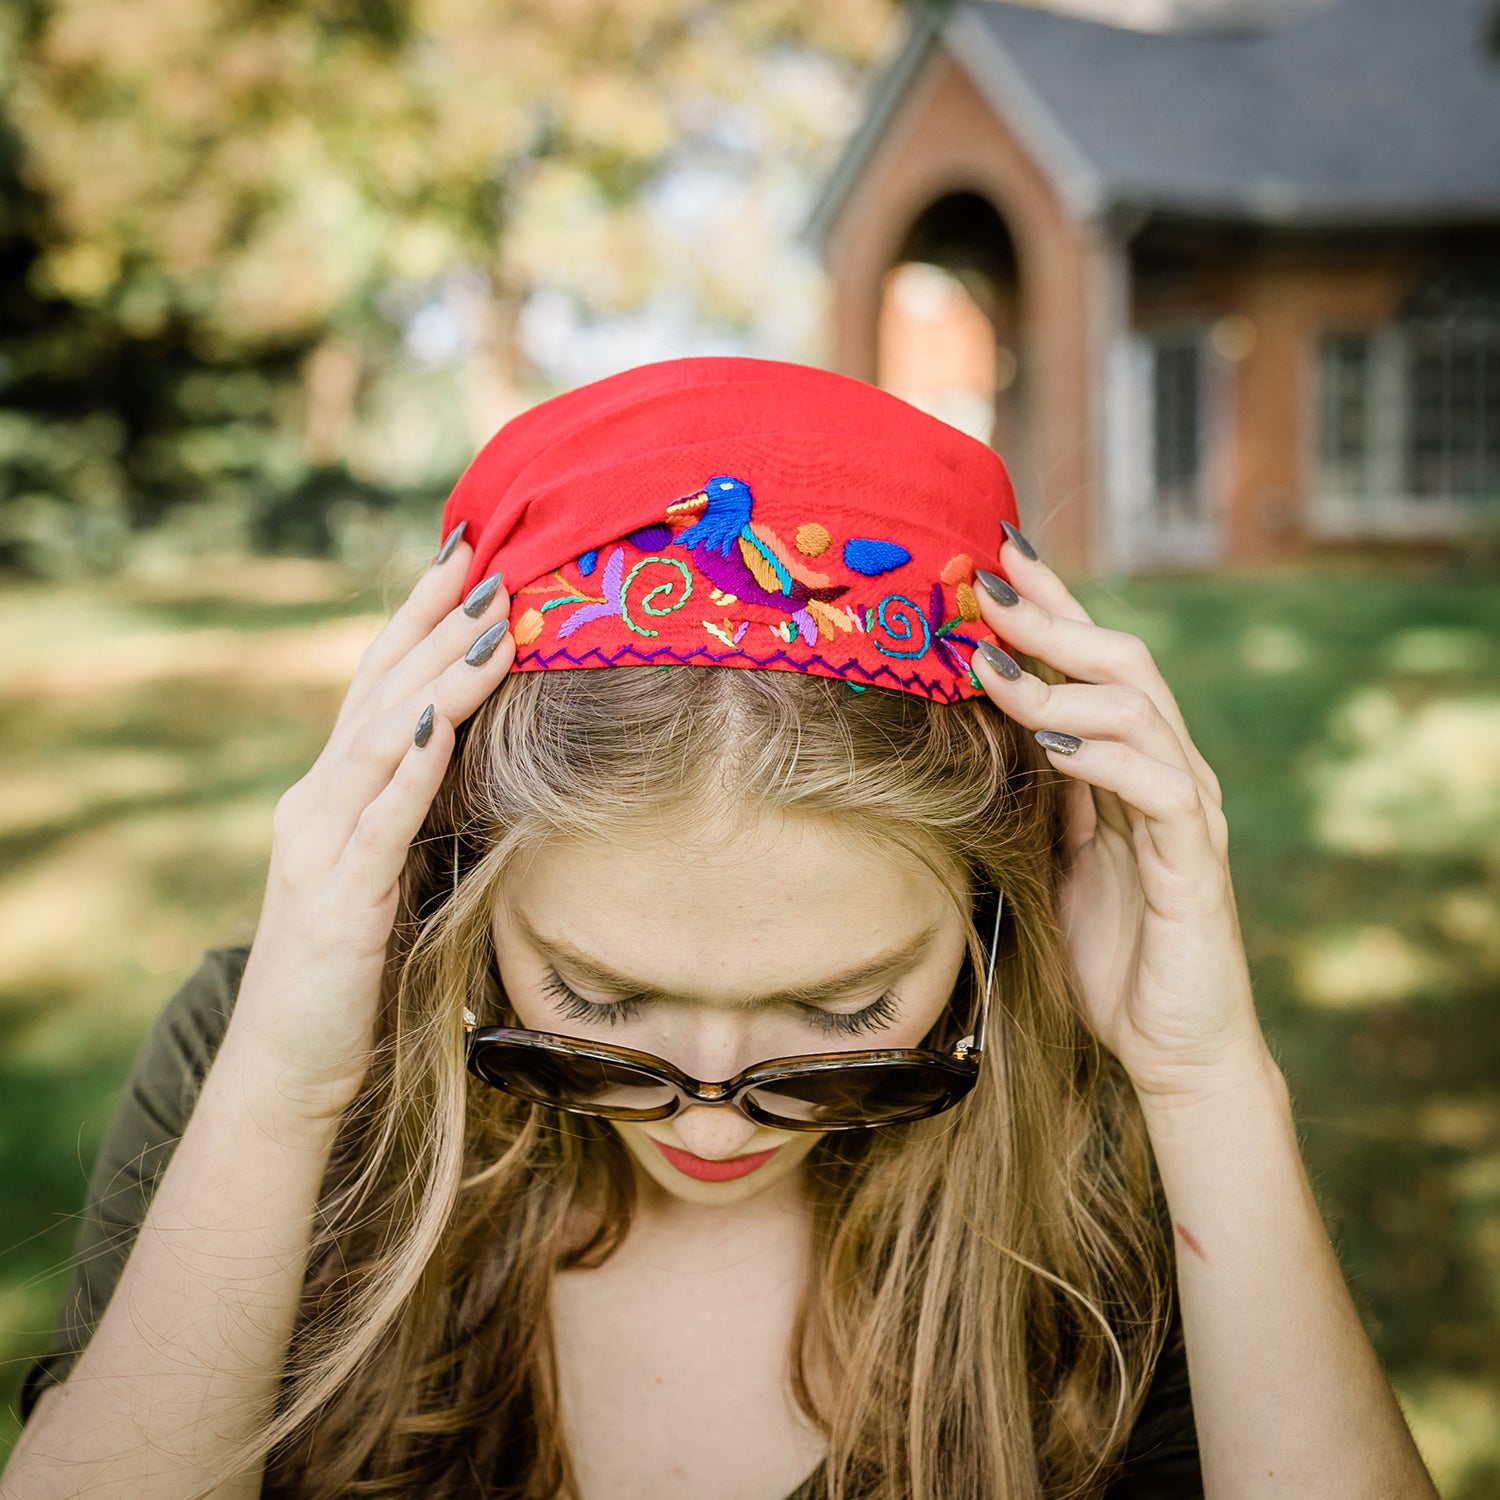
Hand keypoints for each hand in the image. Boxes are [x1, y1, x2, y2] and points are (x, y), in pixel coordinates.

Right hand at [224, 524, 512, 1116]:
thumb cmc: (347, 970)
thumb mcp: (384, 874)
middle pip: (378, 693)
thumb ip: (408, 814)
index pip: (378, 687)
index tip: (469, 564)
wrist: (285, 1064)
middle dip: (437, 627)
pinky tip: (435, 729)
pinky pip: (377, 825)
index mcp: (331, 796)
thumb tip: (464, 759)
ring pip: (382, 741)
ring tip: (492, 627)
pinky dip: (406, 772)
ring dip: (438, 681)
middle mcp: (316, 805)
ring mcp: (321, 849)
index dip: (420, 622)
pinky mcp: (338, 902)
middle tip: (490, 565)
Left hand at [970, 531, 1270, 1103]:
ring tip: (992, 667)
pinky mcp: (1196, 865)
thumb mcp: (1058, 858)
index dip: (1052, 608)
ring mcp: (1188, 814)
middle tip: (988, 584)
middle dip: (1054, 620)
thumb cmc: (1112, 953)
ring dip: (1062, 683)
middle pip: (1123, 664)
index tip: (995, 558)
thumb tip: (986, 728)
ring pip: (1142, 712)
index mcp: (1132, 766)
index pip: (1094, 666)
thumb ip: (1042, 793)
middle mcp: (1168, 773)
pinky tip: (1053, 744)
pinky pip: (1160, 791)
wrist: (1173, 1047)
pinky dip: (1107, 759)